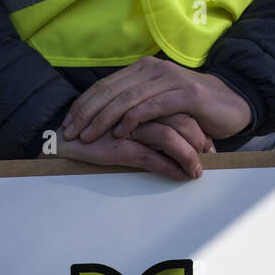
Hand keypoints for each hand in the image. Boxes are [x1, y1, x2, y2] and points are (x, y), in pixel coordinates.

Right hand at [44, 113, 214, 180]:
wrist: (62, 141)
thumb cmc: (95, 133)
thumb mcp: (127, 124)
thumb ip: (147, 122)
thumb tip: (173, 134)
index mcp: (141, 97)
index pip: (178, 106)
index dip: (197, 124)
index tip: (208, 142)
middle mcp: (138, 108)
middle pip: (180, 118)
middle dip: (200, 139)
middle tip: (211, 155)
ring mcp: (129, 127)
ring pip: (170, 137)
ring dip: (188, 156)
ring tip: (198, 172)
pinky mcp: (121, 147)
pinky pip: (152, 158)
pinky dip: (170, 168)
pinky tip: (181, 177)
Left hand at [62, 56, 251, 143]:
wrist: (232, 104)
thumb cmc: (192, 109)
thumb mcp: (158, 103)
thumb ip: (136, 104)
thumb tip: (105, 118)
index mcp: (143, 70)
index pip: (105, 85)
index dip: (83, 104)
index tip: (67, 123)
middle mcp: (153, 70)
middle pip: (110, 91)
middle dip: (87, 113)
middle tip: (71, 133)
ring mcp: (169, 80)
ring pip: (127, 98)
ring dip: (103, 119)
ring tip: (89, 137)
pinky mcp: (185, 95)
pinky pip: (151, 106)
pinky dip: (133, 120)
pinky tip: (119, 133)